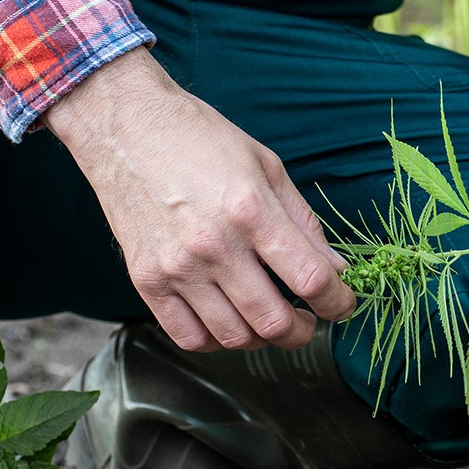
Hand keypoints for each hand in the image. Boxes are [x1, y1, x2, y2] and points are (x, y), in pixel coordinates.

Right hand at [42, 48, 354, 351]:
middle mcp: (214, 245)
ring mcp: (176, 267)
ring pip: (234, 337)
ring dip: (262, 339)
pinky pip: (188, 336)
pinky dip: (216, 341)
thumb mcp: (266, 166)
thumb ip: (303, 223)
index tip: (342, 304)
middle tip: (308, 322)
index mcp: (250, 210)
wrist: (126, 127)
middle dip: (303, 331)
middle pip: (273, 321)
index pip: (311, 279)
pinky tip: (227, 321)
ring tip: (268, 320)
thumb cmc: (199, 139)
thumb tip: (336, 269)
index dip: (338, 302)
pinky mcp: (146, 280)